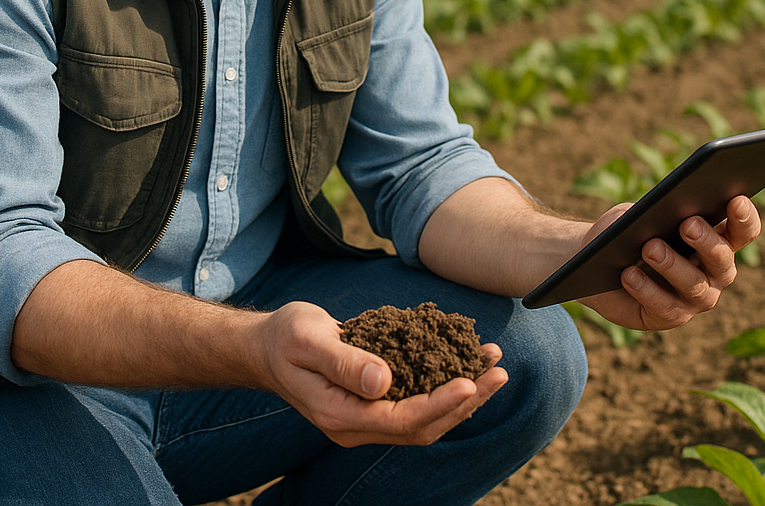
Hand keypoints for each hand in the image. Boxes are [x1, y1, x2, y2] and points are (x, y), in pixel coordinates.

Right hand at [254, 301, 507, 446]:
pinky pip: (417, 399)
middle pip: (424, 426)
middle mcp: (359, 424)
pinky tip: (465, 360)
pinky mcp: (374, 400)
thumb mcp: (308, 341)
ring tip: (493, 366)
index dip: (439, 404)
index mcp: (341, 415)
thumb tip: (383, 381)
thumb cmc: (285, 338)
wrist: (266, 347)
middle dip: (466, 401)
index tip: (469, 381)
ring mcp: (367, 415)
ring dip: (463, 395)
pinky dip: (445, 383)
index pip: (402, 420)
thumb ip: (344, 362)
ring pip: (426, 417)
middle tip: (498, 372)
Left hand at [577, 195, 760, 330]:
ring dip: (672, 265)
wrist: (596, 262)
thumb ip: (654, 211)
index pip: (741, 231)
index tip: (737, 199)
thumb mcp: (638, 213)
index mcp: (715, 240)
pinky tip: (629, 274)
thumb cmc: (626, 231)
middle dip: (706, 241)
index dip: (744, 217)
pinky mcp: (669, 317)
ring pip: (694, 285)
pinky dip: (646, 289)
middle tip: (688, 224)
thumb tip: (666, 210)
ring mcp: (695, 299)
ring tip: (650, 248)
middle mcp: (713, 273)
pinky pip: (664, 307)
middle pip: (721, 259)